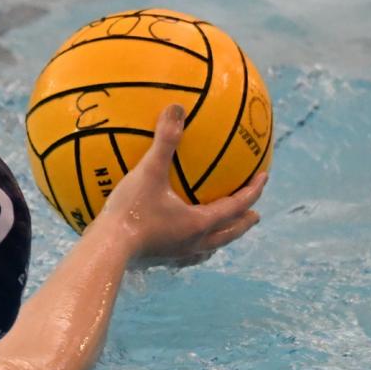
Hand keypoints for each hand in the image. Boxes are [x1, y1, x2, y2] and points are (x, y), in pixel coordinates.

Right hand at [97, 103, 266, 266]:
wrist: (106, 249)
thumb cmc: (131, 211)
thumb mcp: (150, 172)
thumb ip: (165, 141)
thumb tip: (176, 108)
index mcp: (199, 222)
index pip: (235, 205)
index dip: (252, 190)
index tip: (264, 177)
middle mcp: (194, 242)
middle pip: (229, 233)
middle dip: (244, 221)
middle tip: (255, 214)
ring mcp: (177, 255)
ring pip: (209, 249)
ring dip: (220, 239)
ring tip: (222, 232)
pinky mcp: (159, 261)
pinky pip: (183, 257)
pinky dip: (190, 250)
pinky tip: (179, 245)